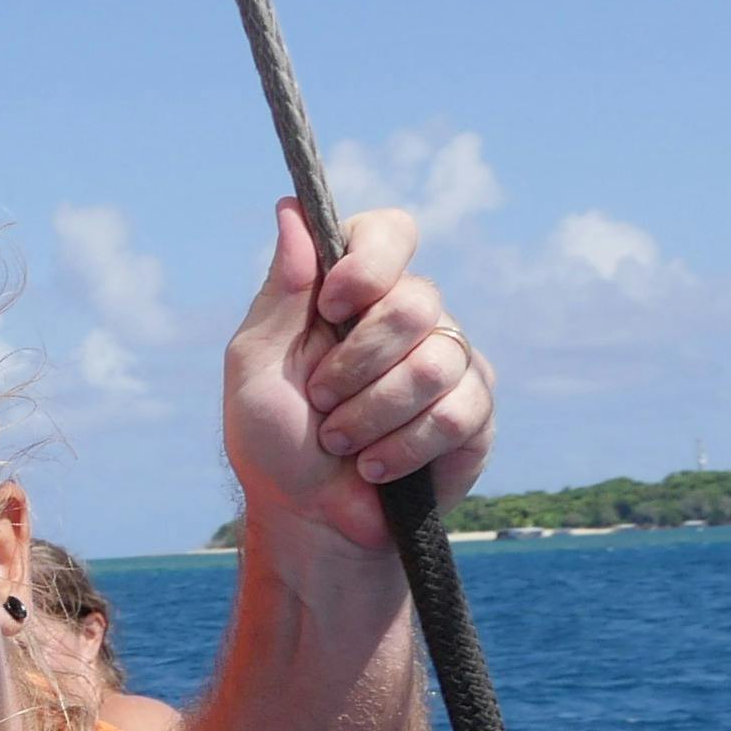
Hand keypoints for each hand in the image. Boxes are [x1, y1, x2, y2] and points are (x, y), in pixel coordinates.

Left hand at [223, 200, 493, 555]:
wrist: (309, 521)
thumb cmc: (275, 444)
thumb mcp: (255, 367)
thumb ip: (281, 292)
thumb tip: (291, 209)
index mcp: (355, 294)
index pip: (389, 232)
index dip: (370, 262)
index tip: (333, 304)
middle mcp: (410, 317)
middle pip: (416, 302)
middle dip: (356, 365)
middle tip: (322, 404)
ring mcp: (449, 361)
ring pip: (436, 362)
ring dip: (373, 414)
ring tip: (342, 443)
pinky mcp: (476, 413)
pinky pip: (458, 411)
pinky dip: (403, 447)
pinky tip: (377, 468)